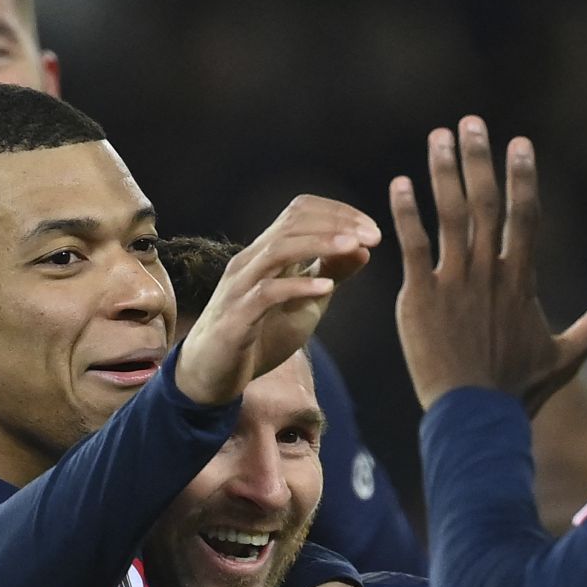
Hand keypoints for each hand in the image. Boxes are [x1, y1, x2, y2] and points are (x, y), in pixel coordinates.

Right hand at [176, 195, 381, 405]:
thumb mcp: (306, 304)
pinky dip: (297, 287)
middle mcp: (251, 261)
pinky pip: (266, 293)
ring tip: (354, 246)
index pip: (300, 211)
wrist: (212, 376)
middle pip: (292, 223)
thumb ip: (331, 276)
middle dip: (336, 224)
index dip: (338, 213)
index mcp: (267, 253)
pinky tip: (326, 288)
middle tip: (373, 235)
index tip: (372, 229)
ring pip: (278, 249)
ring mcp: (240, 286)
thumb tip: (364, 248)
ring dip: (320, 244)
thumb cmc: (260, 337)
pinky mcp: (235, 317)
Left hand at [392, 116, 586, 414]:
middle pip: (485, 202)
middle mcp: (489, 272)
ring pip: (448, 215)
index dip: (523, 176)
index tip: (519, 143)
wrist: (474, 417)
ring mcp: (453, 282)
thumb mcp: (564, 357)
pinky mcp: (420, 297)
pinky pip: (413, 246)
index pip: (525, 215)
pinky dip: (405, 213)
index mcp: (521, 280)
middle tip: (471, 122)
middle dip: (479, 159)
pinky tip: (399, 184)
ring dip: (442, 172)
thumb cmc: (517, 390)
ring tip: (438, 137)